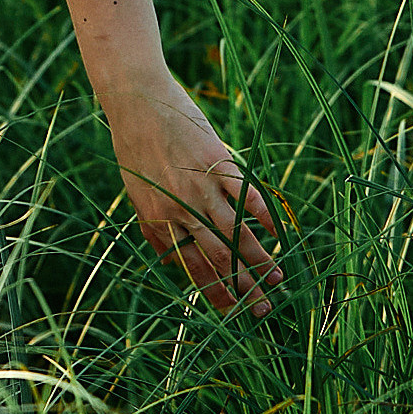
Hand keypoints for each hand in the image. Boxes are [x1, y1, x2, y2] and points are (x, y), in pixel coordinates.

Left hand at [102, 70, 284, 316]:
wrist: (136, 100)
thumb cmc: (134, 145)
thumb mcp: (136, 193)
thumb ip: (154, 228)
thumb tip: (171, 263)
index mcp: (160, 220)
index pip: (192, 268)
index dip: (215, 293)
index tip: (233, 313)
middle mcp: (181, 209)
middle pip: (219, 258)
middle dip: (243, 289)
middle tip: (264, 310)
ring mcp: (201, 186)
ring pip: (236, 233)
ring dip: (259, 260)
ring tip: (278, 278)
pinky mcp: (218, 162)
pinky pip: (246, 194)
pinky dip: (263, 214)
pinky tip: (277, 231)